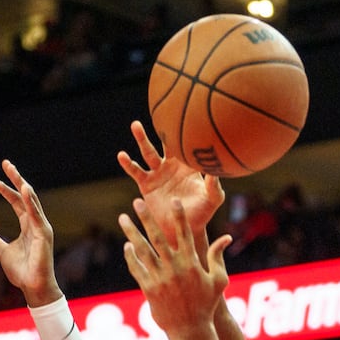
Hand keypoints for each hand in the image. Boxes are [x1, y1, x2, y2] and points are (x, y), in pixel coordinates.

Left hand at [0, 160, 60, 307]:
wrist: (34, 288)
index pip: (16, 202)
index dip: (5, 189)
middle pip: (25, 196)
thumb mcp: (2, 251)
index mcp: (27, 225)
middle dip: (15, 179)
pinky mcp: (44, 234)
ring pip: (32, 201)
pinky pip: (36, 214)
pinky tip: (24, 189)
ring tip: (13, 171)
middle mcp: (36, 222)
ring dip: (22, 184)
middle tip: (5, 163)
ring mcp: (42, 227)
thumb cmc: (22, 272)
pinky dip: (30, 201)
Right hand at [117, 120, 224, 242]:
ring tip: (135, 125)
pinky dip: (129, 164)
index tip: (183, 116)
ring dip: (142, 139)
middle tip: (159, 110)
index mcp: (189, 166)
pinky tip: (122, 155)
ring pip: (148, 152)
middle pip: (166, 142)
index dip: (185, 131)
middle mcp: (172, 166)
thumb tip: (217, 169)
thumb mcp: (212, 199)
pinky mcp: (146, 184)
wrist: (182, 230)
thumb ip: (215, 185)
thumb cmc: (202, 214)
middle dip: (163, 128)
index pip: (187, 144)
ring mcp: (158, 173)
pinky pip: (136, 171)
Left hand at [118, 196, 229, 331]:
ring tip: (122, 218)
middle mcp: (174, 268)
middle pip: (158, 237)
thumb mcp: (218, 280)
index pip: (184, 233)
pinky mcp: (149, 289)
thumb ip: (218, 257)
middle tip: (137, 201)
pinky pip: (137, 269)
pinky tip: (127, 245)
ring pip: (143, 250)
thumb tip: (226, 237)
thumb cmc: (206, 305)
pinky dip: (131, 256)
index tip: (173, 200)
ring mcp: (160, 279)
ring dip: (131, 232)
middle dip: (147, 218)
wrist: (190, 330)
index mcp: (192, 263)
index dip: (179, 216)